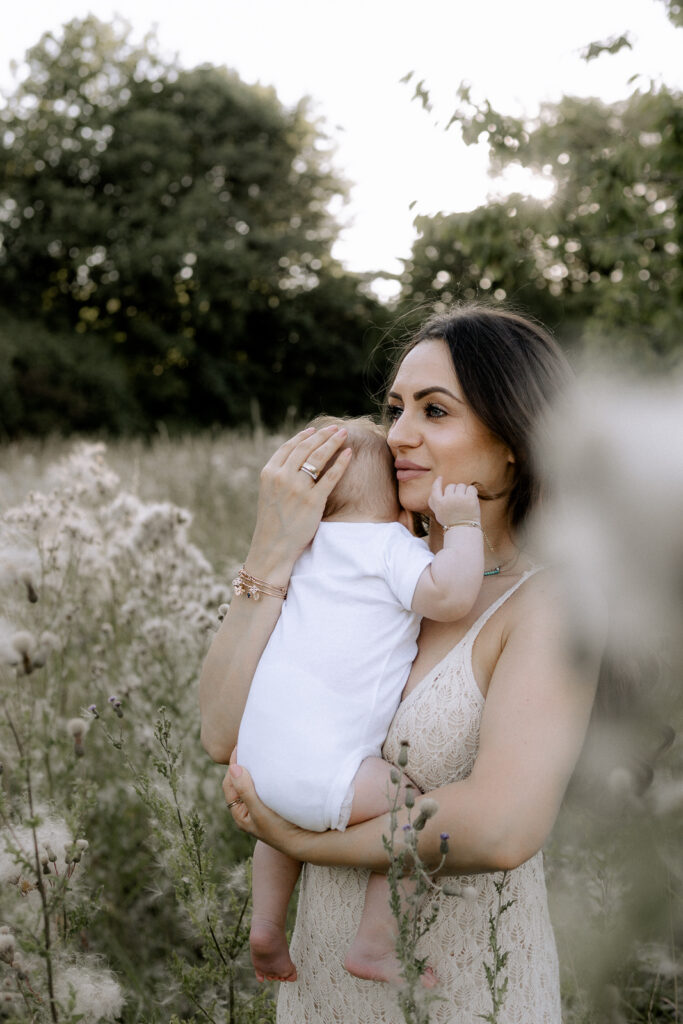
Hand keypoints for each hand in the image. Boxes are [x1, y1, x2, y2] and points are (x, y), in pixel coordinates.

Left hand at [223, 752, 306, 858]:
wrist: (304, 842)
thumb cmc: (280, 830)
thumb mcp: (260, 811)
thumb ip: (246, 790)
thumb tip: (233, 767)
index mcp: (240, 813)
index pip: (230, 783)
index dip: (233, 764)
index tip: (240, 746)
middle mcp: (248, 810)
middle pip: (239, 781)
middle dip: (242, 764)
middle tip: (249, 745)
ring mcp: (260, 807)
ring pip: (251, 782)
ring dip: (253, 768)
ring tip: (258, 752)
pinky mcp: (272, 804)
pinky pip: (262, 785)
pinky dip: (263, 774)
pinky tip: (270, 766)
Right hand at [247, 425, 351, 577]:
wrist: (272, 547)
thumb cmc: (273, 523)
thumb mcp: (270, 494)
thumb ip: (280, 476)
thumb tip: (297, 462)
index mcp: (269, 473)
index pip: (288, 447)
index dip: (303, 436)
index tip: (315, 430)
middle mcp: (282, 477)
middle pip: (305, 448)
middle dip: (322, 434)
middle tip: (335, 428)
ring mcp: (297, 488)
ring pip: (318, 457)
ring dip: (332, 442)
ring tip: (344, 434)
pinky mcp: (313, 501)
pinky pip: (330, 476)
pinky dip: (341, 462)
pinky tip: (348, 453)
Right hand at [428, 478, 480, 527]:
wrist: (464, 530)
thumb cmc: (450, 521)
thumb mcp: (438, 513)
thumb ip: (434, 501)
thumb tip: (437, 483)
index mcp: (439, 504)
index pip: (435, 488)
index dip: (437, 482)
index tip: (440, 478)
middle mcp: (448, 500)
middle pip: (451, 486)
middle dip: (455, 491)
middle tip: (458, 501)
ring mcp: (460, 499)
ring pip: (461, 486)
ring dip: (463, 491)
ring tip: (464, 502)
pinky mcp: (470, 499)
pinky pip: (471, 488)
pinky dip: (472, 492)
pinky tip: (471, 499)